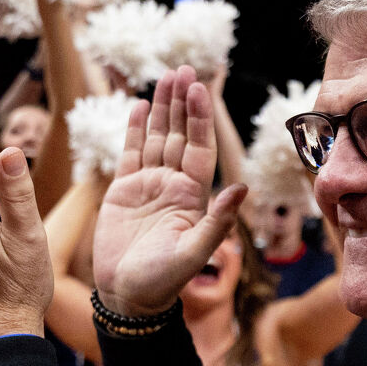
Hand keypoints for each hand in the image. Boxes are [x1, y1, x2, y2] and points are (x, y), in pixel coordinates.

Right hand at [91, 67, 248, 318]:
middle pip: (179, 134)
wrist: (127, 296)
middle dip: (182, 102)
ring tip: (165, 77)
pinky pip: (131, 151)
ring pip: (156, 137)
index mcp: (192, 195)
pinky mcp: (123, 189)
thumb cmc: (162, 281)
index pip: (199, 147)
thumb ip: (217, 220)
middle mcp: (173, 184)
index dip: (199, 118)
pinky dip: (134, 128)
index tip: (199, 88)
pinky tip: (139, 105)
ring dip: (162, 108)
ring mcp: (148, 184)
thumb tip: (243, 189)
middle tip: (183, 69)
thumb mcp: (194, 252)